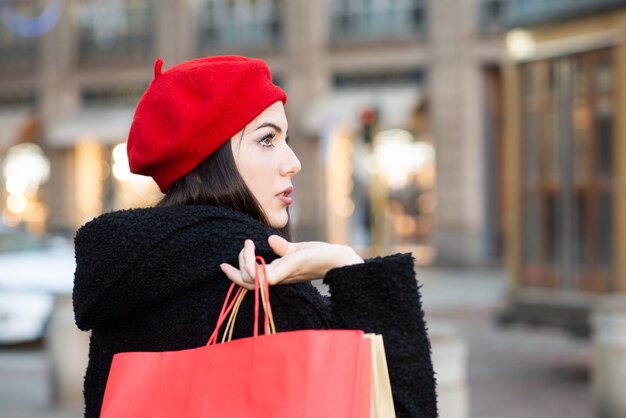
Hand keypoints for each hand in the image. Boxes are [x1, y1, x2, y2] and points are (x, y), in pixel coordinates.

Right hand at [220, 236, 362, 289]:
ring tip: (248, 244)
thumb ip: (282, 248)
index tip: (223, 264)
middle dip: (236, 267)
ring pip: (250, 278)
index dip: (234, 275)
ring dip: (243, 261)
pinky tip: (252, 246)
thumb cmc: (319, 255)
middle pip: (246, 282)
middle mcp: (276, 278)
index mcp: (277, 274)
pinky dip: (251, 262)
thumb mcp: (296, 250)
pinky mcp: (286, 271)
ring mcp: (281, 276)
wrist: (337, 259)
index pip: (250, 280)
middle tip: (243, 246)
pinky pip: (261, 275)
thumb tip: (270, 239)